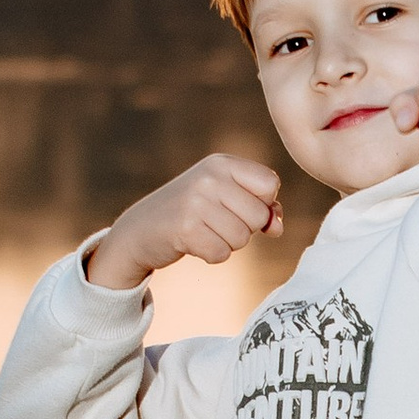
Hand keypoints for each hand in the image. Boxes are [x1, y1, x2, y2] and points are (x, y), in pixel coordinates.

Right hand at [85, 152, 282, 290]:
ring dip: (227, 243)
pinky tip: (194, 243)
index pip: (270, 184)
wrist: (140, 229)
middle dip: (244, 228)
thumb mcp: (224, 198)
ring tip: (204, 231)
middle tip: (216, 222)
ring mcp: (195, 202)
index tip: (239, 207)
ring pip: (242, 238)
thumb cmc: (191, 213)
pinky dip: (212, 255)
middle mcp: (209, 177)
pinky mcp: (185, 229)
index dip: (264, 203)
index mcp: (221, 163)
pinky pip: (222, 254)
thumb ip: (260, 207)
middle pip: (259, 216)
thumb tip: (278, 227)